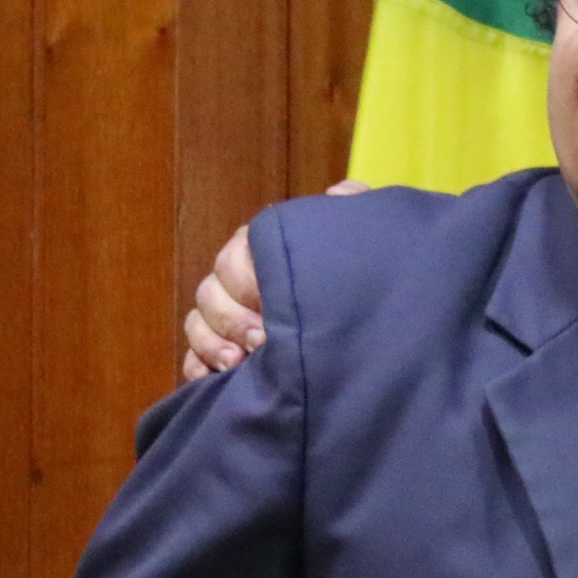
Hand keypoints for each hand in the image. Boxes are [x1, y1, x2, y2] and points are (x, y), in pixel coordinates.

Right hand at [178, 178, 367, 381]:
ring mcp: (229, 322)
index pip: (235, 257)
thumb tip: (338, 195)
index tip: (270, 304)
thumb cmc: (363, 279)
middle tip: (261, 341)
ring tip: (236, 364)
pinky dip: (197, 371)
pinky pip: (193, 362)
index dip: (245, 280)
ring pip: (197, 325)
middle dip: (231, 319)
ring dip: (211, 344)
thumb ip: (356, 210)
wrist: (384, 330)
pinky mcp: (223, 357)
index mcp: (265, 252)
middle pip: (210, 293)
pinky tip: (214, 383)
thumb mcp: (366, 242)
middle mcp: (241, 284)